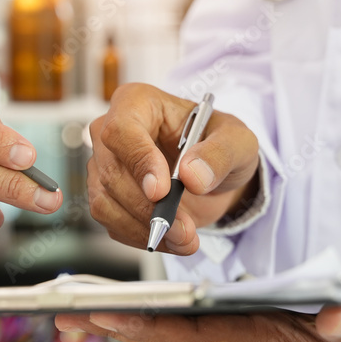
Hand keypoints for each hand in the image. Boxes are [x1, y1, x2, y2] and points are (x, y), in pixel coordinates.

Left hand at [55, 304, 340, 341]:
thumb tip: (334, 315)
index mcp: (268, 337)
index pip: (196, 333)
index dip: (147, 327)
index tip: (103, 316)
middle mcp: (245, 334)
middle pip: (169, 330)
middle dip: (115, 322)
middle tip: (63, 312)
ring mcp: (243, 328)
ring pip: (175, 323)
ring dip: (125, 315)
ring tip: (77, 306)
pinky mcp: (250, 320)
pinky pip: (194, 315)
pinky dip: (156, 309)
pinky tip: (128, 304)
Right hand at [88, 83, 258, 254]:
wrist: (213, 172)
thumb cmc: (219, 144)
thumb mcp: (236, 141)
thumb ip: (219, 154)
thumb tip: (192, 176)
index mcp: (137, 102)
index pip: (122, 130)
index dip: (139, 161)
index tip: (162, 191)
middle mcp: (112, 130)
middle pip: (112, 171)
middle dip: (148, 207)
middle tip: (184, 228)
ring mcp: (104, 164)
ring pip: (106, 200)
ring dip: (144, 227)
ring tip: (183, 239)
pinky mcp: (105, 194)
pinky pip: (111, 221)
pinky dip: (140, 236)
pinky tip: (169, 238)